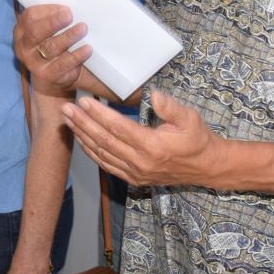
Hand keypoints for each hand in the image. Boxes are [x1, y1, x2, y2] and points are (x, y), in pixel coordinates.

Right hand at [14, 4, 91, 96]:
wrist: (51, 79)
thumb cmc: (52, 46)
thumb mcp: (47, 31)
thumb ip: (53, 18)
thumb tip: (71, 6)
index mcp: (21, 30)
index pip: (29, 16)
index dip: (48, 10)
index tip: (66, 8)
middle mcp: (23, 47)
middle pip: (36, 32)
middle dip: (53, 22)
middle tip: (70, 16)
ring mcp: (34, 62)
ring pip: (50, 47)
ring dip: (68, 36)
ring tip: (83, 28)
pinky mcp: (47, 75)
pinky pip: (62, 64)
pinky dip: (76, 55)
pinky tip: (87, 49)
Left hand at [63, 92, 221, 187]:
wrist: (206, 167)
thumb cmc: (198, 139)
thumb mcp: (190, 118)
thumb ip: (170, 108)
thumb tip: (154, 95)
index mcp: (153, 146)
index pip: (118, 128)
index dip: (98, 114)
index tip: (83, 101)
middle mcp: (140, 162)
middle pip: (104, 141)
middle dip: (82, 123)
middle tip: (66, 109)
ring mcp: (135, 173)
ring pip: (101, 154)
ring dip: (82, 136)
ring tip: (68, 121)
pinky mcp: (134, 179)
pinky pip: (106, 165)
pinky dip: (91, 152)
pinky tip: (81, 139)